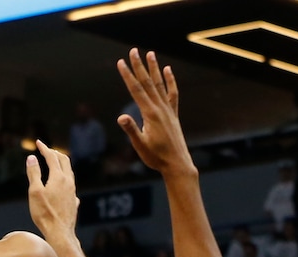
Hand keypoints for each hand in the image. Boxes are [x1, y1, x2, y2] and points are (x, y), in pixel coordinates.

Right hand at [26, 141, 78, 238]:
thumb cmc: (45, 214)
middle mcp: (69, 182)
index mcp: (58, 177)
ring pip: (69, 173)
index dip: (44, 148)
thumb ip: (34, 173)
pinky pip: (71, 186)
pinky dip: (65, 179)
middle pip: (64, 161)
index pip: (52, 157)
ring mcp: (73, 192)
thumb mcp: (35, 192)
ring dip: (62, 165)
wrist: (60, 233)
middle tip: (47, 150)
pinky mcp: (74, 202)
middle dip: (55, 153)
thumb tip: (31, 158)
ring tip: (56, 164)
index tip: (38, 142)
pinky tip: (63, 186)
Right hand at [116, 49, 193, 177]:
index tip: (121, 62)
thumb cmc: (156, 158)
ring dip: (154, 68)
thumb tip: (121, 117)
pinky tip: (168, 70)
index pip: (136, 90)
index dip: (127, 75)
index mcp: (150, 114)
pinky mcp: (173, 114)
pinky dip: (170, 81)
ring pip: (159, 84)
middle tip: (133, 50)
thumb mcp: (140, 146)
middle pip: (147, 83)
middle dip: (139, 66)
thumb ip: (132, 130)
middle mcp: (160, 108)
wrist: (177, 164)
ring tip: (150, 53)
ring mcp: (168, 110)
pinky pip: (172, 93)